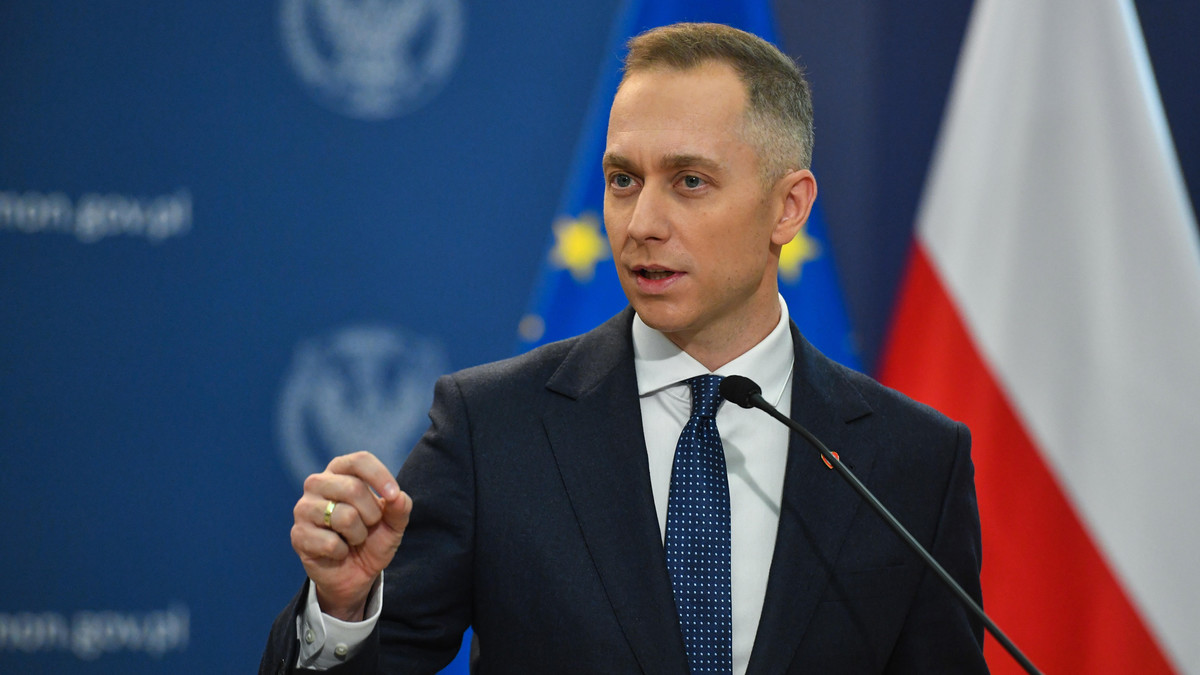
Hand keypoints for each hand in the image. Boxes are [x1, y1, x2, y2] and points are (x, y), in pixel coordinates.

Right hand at [290, 451, 411, 620]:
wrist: (354, 574)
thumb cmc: (373, 539)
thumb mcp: (394, 524)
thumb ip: (400, 508)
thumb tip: (398, 497)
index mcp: (340, 471)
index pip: (360, 461)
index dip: (380, 476)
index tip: (394, 495)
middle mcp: (317, 483)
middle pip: (353, 488)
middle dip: (371, 514)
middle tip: (369, 526)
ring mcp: (304, 508)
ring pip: (343, 516)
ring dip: (358, 535)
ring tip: (353, 539)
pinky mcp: (298, 534)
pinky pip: (331, 543)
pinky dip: (342, 552)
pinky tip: (338, 552)